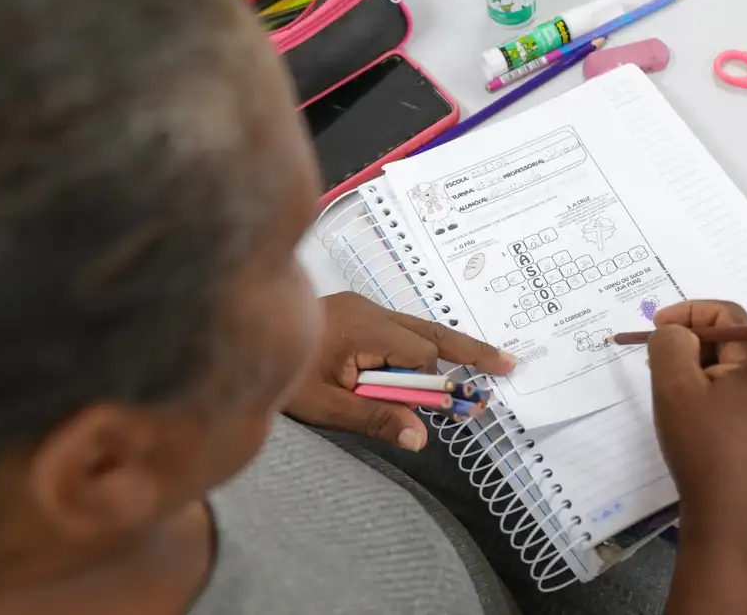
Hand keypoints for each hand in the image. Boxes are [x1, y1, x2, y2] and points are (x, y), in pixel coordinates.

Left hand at [285, 292, 514, 450]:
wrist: (239, 336)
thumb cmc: (278, 375)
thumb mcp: (324, 406)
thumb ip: (374, 419)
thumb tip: (422, 437)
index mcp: (361, 327)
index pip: (417, 355)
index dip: (435, 384)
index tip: (459, 408)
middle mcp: (366, 310)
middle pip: (429, 331)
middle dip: (468, 350)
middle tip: (507, 365)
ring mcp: (360, 308)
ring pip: (417, 328)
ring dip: (447, 348)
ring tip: (488, 362)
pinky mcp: (355, 314)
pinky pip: (398, 330)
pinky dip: (420, 347)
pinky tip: (437, 360)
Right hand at [647, 301, 746, 538]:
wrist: (728, 515)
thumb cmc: (701, 446)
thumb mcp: (674, 387)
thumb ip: (670, 343)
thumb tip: (677, 332)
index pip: (728, 313)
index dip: (687, 313)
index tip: (654, 330)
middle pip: (735, 338)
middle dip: (693, 342)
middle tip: (658, 361)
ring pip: (740, 365)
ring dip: (704, 365)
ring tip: (674, 389)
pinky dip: (719, 388)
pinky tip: (698, 412)